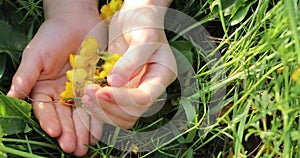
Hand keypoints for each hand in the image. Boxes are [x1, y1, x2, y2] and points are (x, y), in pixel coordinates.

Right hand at [7, 0, 105, 155]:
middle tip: (72, 148)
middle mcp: (61, 94)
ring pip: (81, 114)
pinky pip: (97, 104)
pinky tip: (98, 132)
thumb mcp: (36, 54)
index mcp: (44, 89)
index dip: (49, 120)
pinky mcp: (95, 87)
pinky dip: (98, 118)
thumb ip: (26, 76)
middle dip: (68, 132)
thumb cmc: (52, 36)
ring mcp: (79, 92)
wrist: (77, 22)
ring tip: (85, 147)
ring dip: (83, 131)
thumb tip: (11, 96)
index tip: (54, 131)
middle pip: (64, 116)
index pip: (45, 109)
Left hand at [82, 0, 176, 128]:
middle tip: (89, 94)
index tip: (101, 92)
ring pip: (121, 116)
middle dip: (109, 107)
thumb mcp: (142, 37)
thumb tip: (115, 83)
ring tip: (85, 96)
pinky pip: (111, 107)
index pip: (143, 99)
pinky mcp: (123, 89)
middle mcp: (150, 87)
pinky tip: (86, 96)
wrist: (137, 17)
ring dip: (102, 111)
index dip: (122, 99)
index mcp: (162, 76)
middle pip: (132, 113)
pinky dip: (98, 107)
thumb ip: (131, 60)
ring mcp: (136, 90)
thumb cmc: (144, 22)